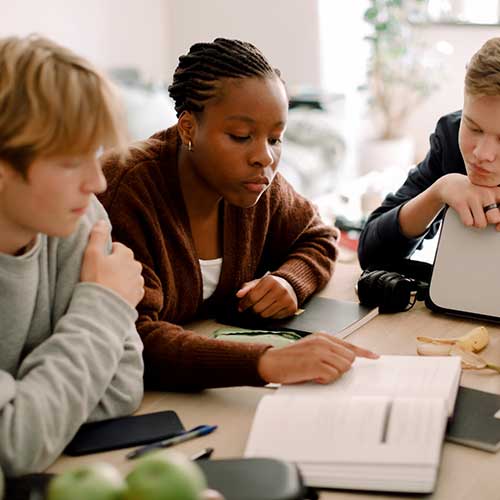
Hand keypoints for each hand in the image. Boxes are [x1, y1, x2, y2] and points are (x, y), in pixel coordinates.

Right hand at [80, 220, 144, 306]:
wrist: (104, 308)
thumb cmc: (96, 280)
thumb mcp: (92, 254)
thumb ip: (97, 236)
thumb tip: (102, 222)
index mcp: (127, 254)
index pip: (116, 247)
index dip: (105, 253)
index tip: (96, 261)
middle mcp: (137, 267)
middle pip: (124, 261)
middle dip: (114, 265)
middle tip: (99, 274)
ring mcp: (138, 282)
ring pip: (129, 275)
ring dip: (121, 278)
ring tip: (106, 285)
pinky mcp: (138, 296)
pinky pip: (132, 289)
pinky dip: (125, 290)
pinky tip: (114, 294)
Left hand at [236, 275, 297, 318]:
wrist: (290, 285)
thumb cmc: (270, 284)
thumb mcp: (258, 283)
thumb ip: (247, 288)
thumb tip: (238, 295)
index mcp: (270, 281)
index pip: (252, 297)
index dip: (244, 304)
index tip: (240, 307)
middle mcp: (280, 289)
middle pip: (258, 308)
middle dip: (252, 308)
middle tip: (253, 306)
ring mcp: (287, 300)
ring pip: (265, 315)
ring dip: (261, 313)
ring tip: (263, 306)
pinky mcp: (292, 308)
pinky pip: (274, 318)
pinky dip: (270, 315)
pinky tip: (271, 308)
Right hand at [257, 332, 378, 383]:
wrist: (271, 362)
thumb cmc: (290, 359)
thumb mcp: (310, 349)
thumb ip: (327, 351)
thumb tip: (346, 361)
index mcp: (323, 336)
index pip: (349, 344)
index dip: (363, 352)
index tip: (374, 356)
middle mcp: (323, 341)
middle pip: (349, 359)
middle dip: (341, 368)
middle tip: (324, 371)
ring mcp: (319, 351)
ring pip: (343, 368)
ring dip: (332, 375)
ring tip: (316, 372)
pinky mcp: (316, 363)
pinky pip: (332, 376)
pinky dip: (324, 380)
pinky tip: (312, 376)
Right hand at [434, 173, 499, 229]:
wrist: (451, 184)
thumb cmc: (474, 194)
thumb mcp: (489, 196)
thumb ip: (497, 209)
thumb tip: (497, 227)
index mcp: (497, 191)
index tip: (498, 225)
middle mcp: (487, 192)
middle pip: (495, 219)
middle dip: (488, 221)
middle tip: (484, 215)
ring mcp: (473, 197)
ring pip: (481, 223)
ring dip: (476, 223)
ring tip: (474, 215)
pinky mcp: (460, 202)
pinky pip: (468, 222)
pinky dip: (466, 222)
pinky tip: (465, 214)